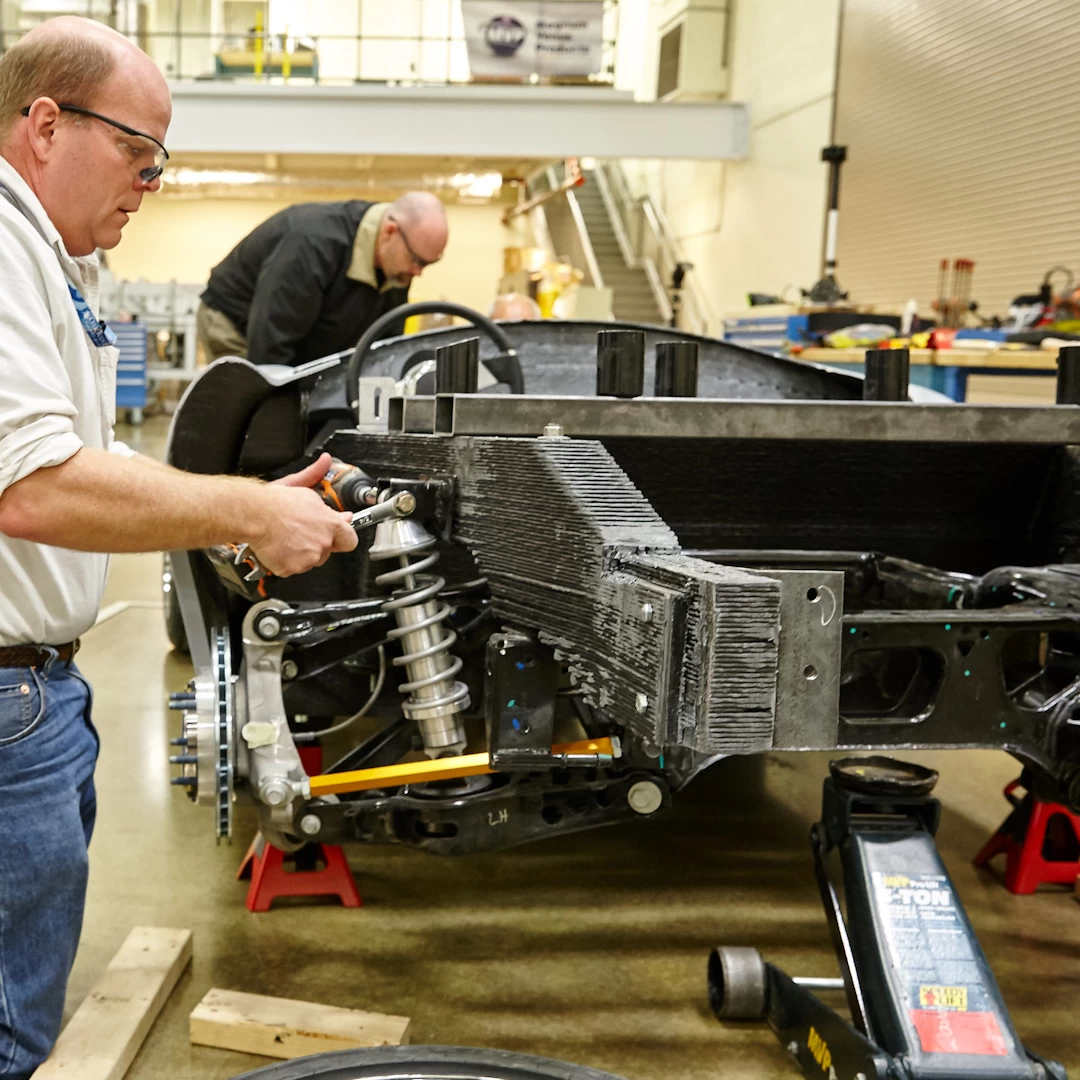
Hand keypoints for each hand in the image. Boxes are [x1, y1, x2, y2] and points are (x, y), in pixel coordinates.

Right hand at [250, 455, 356, 575]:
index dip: (343, 537)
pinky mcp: (291, 568)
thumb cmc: (273, 502)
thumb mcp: (299, 485)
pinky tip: (277, 547)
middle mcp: (322, 543)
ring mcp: (308, 558)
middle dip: (316, 543)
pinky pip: (291, 569)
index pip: (350, 539)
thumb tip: (325, 462)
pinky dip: (283, 561)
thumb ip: (316, 476)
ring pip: (309, 561)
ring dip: (299, 553)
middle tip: (299, 532)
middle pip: (327, 550)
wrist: (252, 515)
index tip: (337, 535)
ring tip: (285, 538)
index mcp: (330, 524)